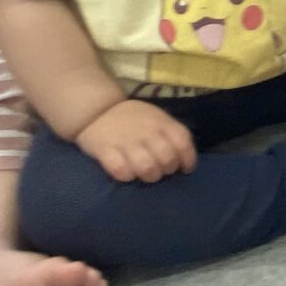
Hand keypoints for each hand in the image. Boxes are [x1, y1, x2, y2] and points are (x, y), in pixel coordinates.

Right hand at [76, 99, 195, 183]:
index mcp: (161, 122)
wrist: (97, 109)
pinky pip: (121, 170)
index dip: (187, 159)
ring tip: (144, 174)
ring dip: (148, 175)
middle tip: (159, 170)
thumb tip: (183, 159)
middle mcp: (146, 131)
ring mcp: (126, 141)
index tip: (184, 169)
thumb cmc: (133, 119)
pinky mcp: (106, 150)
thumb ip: (169, 134)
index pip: (183, 142)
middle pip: (167, 158)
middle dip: (167, 170)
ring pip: (146, 167)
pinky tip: (126, 172)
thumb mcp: (156, 118)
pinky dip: (126, 175)